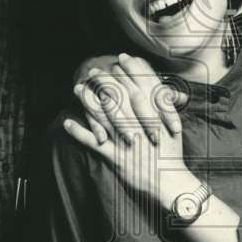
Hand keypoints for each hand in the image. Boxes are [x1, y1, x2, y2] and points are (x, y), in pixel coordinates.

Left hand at [64, 56, 197, 206]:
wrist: (171, 182)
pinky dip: (79, 132)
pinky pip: (94, 142)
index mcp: (156, 113)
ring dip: (87, 100)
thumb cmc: (172, 152)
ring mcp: (127, 140)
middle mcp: (140, 123)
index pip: (140, 82)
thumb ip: (166, 105)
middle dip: (104, 79)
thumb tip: (161, 85)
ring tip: (77, 89)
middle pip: (118, 93)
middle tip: (93, 71)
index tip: (120, 59)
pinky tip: (67, 123)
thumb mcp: (173, 124)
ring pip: (103, 114)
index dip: (129, 68)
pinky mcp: (116, 156)